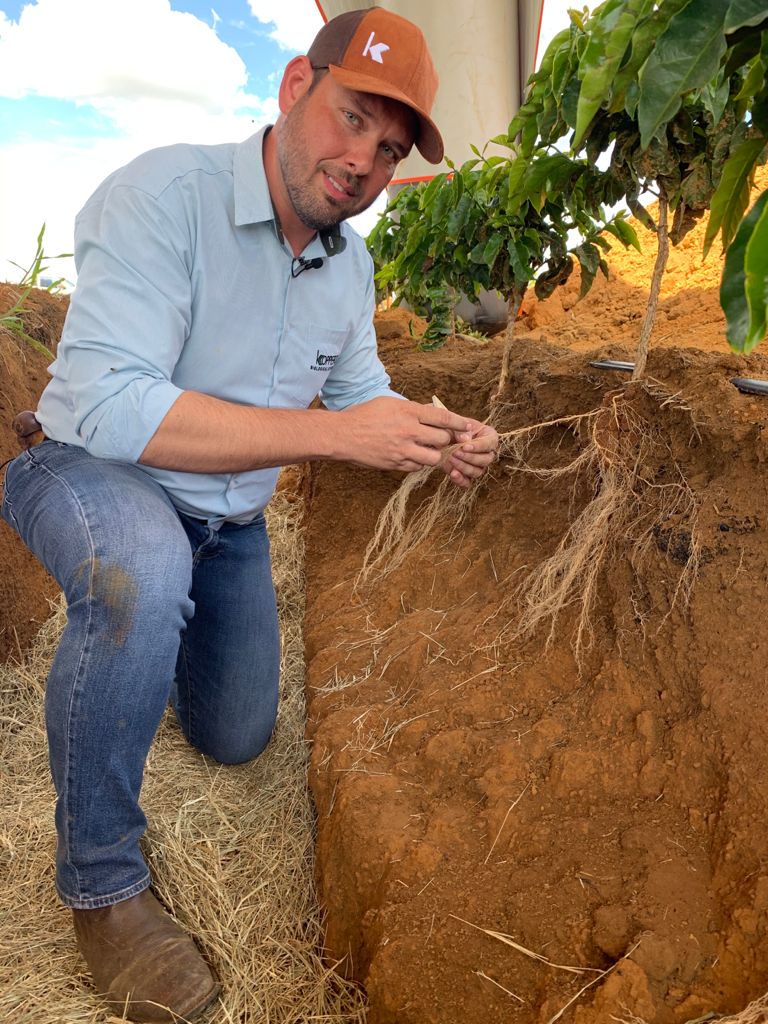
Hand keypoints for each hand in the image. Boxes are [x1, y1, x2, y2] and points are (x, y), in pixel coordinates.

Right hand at [337, 396, 476, 471]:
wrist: (342, 435)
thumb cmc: (364, 415)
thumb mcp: (389, 403)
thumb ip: (412, 409)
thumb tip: (432, 413)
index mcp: (408, 412)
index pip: (443, 418)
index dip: (459, 423)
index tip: (467, 426)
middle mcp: (408, 431)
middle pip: (442, 439)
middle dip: (445, 440)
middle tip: (442, 439)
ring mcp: (402, 450)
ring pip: (433, 457)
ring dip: (434, 454)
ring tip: (426, 449)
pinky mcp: (395, 464)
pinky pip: (417, 467)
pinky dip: (418, 463)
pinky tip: (411, 456)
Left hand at [441, 420, 498, 487]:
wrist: (439, 438)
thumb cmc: (451, 428)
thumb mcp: (455, 424)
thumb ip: (461, 431)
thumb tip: (466, 439)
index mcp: (489, 437)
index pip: (489, 443)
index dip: (478, 447)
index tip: (465, 446)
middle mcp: (487, 453)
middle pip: (486, 460)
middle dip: (470, 457)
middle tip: (455, 452)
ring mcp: (478, 466)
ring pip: (477, 472)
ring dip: (464, 467)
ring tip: (451, 459)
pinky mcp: (467, 476)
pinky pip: (468, 483)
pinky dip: (460, 480)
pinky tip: (453, 474)